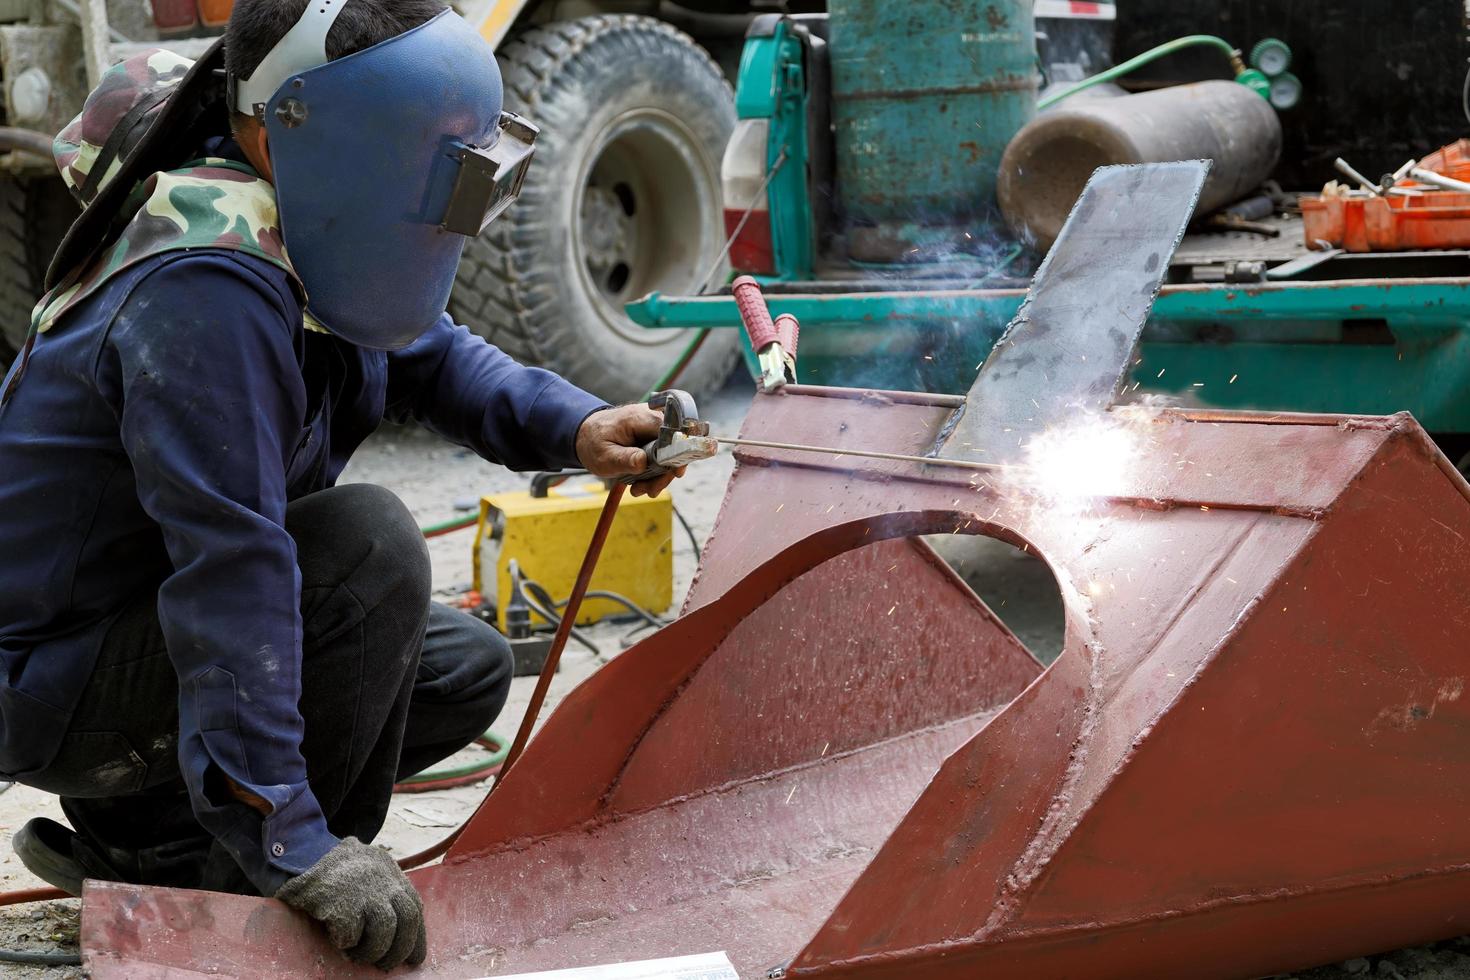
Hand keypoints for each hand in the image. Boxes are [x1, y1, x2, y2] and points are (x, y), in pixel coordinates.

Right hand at [275, 837, 426, 970]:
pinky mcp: (341, 902)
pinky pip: (351, 934)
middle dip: (399, 949)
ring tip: (356, 956)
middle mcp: (385, 881)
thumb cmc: (338, 872)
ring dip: (372, 951)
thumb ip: (387, 896)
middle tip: (383, 965)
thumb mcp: (371, 874)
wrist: (304, 854)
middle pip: (407, 920)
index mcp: (393, 876)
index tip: (413, 959)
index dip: (416, 939)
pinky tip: (336, 938)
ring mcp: (365, 891)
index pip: (414, 910)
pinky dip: (345, 943)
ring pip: (384, 930)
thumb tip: (401, 939)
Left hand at [575, 405, 686, 497]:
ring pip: (670, 453)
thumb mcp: (605, 456)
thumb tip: (644, 462)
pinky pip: (662, 454)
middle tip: (650, 490)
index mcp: (639, 418)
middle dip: (665, 472)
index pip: (670, 432)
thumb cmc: (593, 443)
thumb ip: (625, 459)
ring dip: (659, 475)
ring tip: (640, 488)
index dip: (677, 453)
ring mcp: (653, 427)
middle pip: (674, 445)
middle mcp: (651, 418)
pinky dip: (655, 471)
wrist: (586, 435)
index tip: (674, 473)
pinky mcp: (653, 436)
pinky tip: (641, 482)